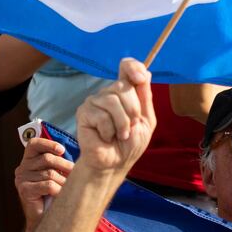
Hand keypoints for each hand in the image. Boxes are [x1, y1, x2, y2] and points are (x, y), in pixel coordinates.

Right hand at [14, 137, 72, 229]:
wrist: (43, 220)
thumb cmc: (50, 195)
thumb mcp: (53, 173)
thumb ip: (57, 162)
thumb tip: (77, 157)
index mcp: (27, 160)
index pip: (33, 144)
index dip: (48, 144)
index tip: (62, 150)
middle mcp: (21, 168)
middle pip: (46, 158)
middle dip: (64, 165)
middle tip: (75, 173)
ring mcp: (21, 179)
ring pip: (50, 173)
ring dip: (63, 181)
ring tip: (69, 187)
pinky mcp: (25, 191)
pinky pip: (48, 185)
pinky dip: (59, 190)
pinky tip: (62, 195)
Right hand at [75, 58, 153, 175]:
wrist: (114, 164)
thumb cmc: (130, 144)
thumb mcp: (146, 121)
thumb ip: (145, 97)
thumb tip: (146, 72)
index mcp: (124, 91)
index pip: (126, 66)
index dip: (133, 67)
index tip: (140, 78)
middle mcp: (108, 92)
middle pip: (123, 86)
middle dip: (133, 110)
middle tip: (130, 127)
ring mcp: (95, 101)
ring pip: (112, 100)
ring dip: (122, 124)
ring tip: (119, 135)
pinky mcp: (84, 112)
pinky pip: (102, 115)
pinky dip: (109, 131)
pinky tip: (106, 137)